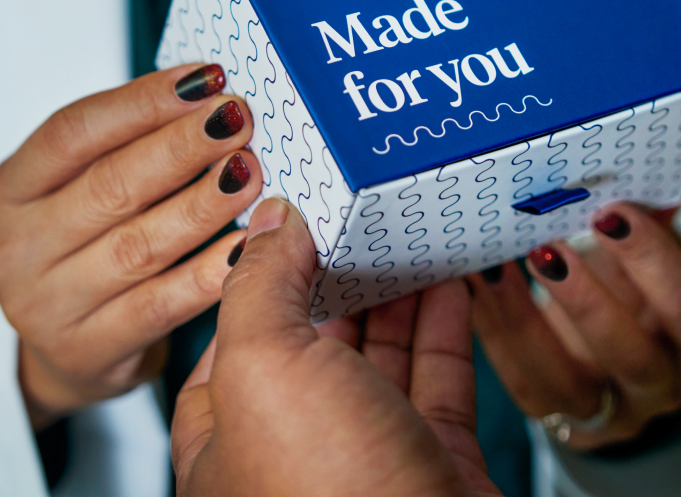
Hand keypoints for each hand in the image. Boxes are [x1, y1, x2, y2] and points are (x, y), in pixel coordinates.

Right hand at [0, 65, 260, 427]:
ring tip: (249, 172)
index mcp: (7, 191)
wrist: (72, 344)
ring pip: (138, 246)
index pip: (73, 132)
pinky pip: (160, 305)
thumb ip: (133, 143)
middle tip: (238, 121)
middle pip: (109, 186)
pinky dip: (208, 272)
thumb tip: (213, 95)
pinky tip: (246, 244)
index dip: (144, 101)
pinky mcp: (88, 349)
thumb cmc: (91, 241)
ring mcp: (47, 306)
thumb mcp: (84, 186)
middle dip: (183, 147)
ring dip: (203, 204)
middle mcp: (15, 249)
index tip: (207, 79)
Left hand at [171, 199, 500, 496]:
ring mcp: (368, 458)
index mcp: (229, 442)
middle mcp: (296, 452)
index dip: (258, 282)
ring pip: (379, 357)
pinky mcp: (433, 460)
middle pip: (312, 344)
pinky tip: (451, 284)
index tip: (288, 225)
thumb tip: (269, 223)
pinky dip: (445, 325)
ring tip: (407, 236)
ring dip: (395, 294)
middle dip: (336, 279)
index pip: (230, 344)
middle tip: (358, 220)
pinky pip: (437, 378)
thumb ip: (262, 286)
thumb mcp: (266, 367)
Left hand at [471, 203, 680, 449]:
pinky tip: (474, 283)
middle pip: (635, 357)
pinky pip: (524, 382)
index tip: (612, 211)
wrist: (605, 348)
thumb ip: (649, 217)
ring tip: (494, 266)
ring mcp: (608, 412)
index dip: (654, 261)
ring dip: (528, 321)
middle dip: (589, 300)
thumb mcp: (647, 253)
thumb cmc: (631, 286)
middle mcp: (660, 386)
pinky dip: (496, 330)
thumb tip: (644, 163)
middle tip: (549, 244)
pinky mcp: (556, 418)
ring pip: (571, 385)